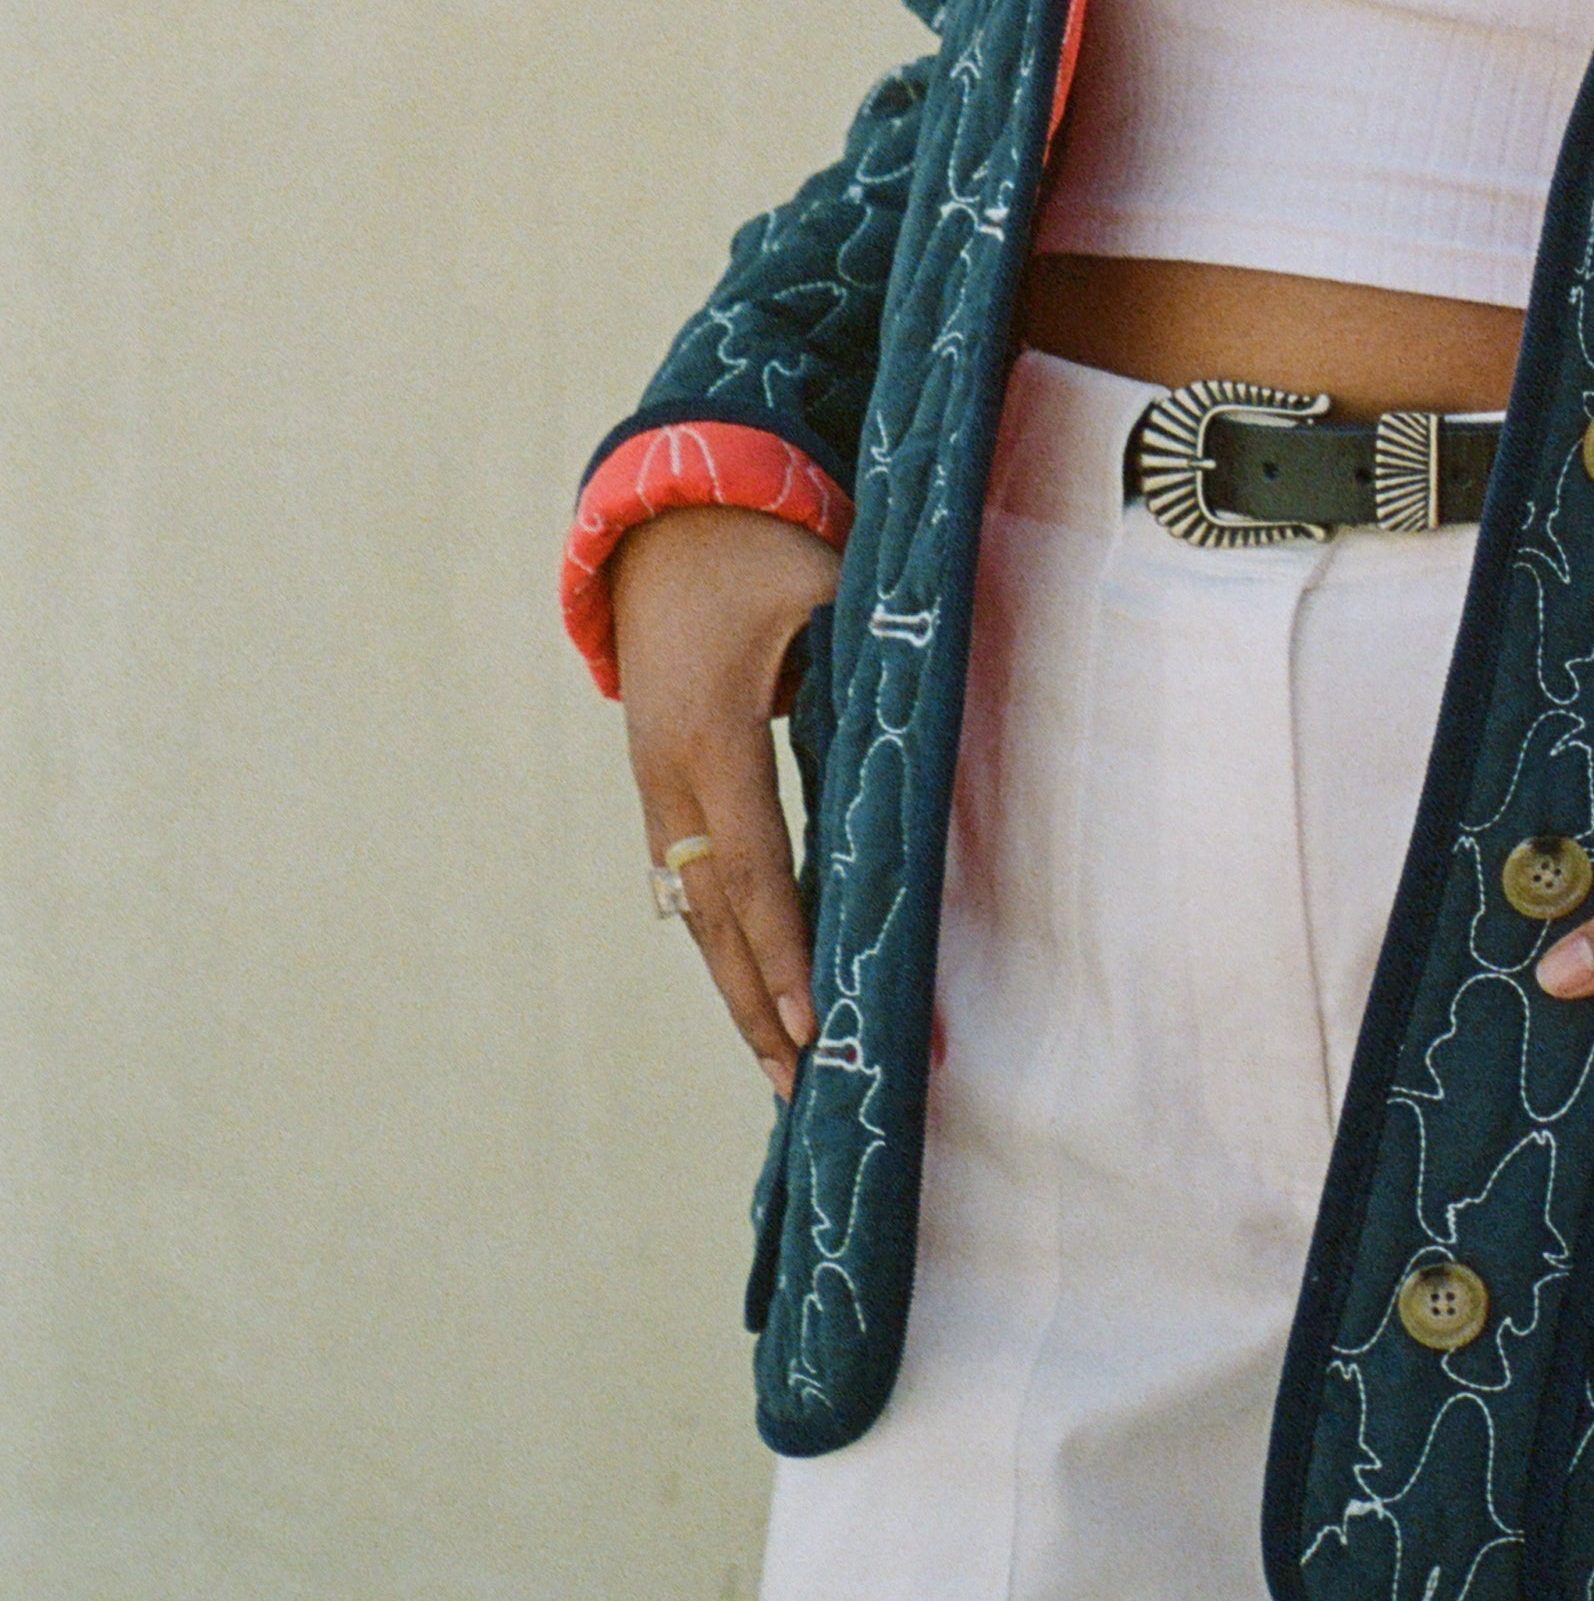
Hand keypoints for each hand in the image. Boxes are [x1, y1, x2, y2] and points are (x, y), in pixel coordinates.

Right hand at [609, 506, 842, 1095]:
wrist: (663, 511)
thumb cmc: (759, 544)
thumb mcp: (824, 585)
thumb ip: (872, 658)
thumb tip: (933, 733)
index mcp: (708, 735)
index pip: (755, 865)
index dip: (782, 949)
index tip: (812, 1022)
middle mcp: (668, 773)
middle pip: (713, 915)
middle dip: (754, 1006)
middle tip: (796, 1089)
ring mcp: (654, 781)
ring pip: (694, 907)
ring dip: (734, 986)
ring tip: (776, 1066)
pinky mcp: (659, 779)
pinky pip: (690, 877)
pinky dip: (722, 937)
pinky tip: (751, 988)